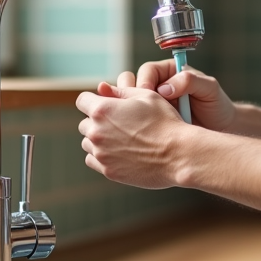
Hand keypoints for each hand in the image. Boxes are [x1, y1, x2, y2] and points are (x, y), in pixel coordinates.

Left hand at [76, 72, 188, 188]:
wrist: (178, 154)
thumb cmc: (165, 122)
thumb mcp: (147, 95)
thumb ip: (121, 91)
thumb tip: (103, 89)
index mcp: (103, 110)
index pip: (82, 100)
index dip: (94, 100)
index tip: (104, 104)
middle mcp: (96, 132)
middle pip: (84, 123)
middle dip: (97, 121)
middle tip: (119, 123)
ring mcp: (101, 153)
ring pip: (88, 143)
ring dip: (99, 139)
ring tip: (121, 139)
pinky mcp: (108, 170)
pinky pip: (93, 160)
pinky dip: (102, 156)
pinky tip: (119, 152)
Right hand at [134, 58, 238, 132]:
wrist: (221, 128)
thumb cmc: (216, 104)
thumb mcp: (209, 88)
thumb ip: (190, 81)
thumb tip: (164, 88)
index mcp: (170, 72)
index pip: (148, 70)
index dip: (145, 81)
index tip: (147, 94)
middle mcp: (159, 85)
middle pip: (134, 84)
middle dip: (134, 96)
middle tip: (142, 109)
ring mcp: (154, 105)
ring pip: (131, 102)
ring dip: (133, 110)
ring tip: (143, 121)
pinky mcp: (152, 121)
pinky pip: (137, 120)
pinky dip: (137, 124)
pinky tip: (144, 131)